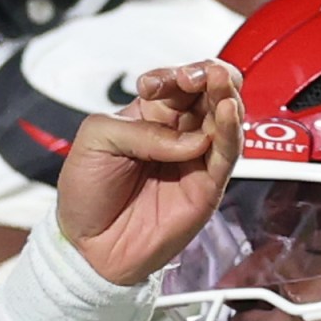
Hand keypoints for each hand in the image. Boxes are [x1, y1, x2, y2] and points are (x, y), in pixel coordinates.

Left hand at [56, 59, 241, 285]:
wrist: (88, 244)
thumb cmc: (87, 192)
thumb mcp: (95, 141)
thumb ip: (139, 130)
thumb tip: (189, 139)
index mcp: (150, 116)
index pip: (175, 83)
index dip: (170, 77)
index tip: (150, 85)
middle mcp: (179, 134)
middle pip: (210, 93)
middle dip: (208, 75)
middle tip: (196, 75)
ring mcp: (196, 159)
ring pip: (225, 118)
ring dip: (226, 94)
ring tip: (219, 81)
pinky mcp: (208, 186)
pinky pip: (227, 154)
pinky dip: (232, 130)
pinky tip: (229, 110)